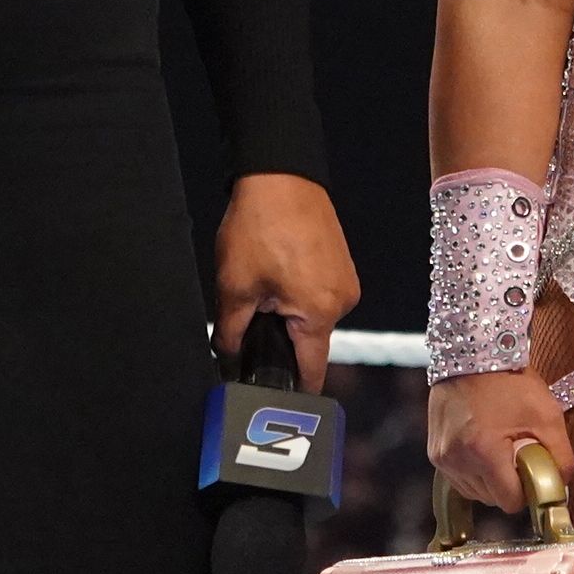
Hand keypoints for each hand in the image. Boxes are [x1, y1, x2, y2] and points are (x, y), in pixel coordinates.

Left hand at [212, 172, 361, 391]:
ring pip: (312, 316)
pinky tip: (277, 272)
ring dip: (288, 312)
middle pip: (310, 341)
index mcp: (320, 312)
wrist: (280, 174)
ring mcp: (345, 280)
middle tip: (251, 318)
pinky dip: (297, 292)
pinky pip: (318, 294)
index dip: (291, 388)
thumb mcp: (235, 286)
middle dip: (280, 338)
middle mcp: (343, 300)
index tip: (275, 399)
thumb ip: (231, 332)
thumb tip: (227, 356)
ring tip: (263, 285)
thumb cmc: (260, 224)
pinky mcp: (340, 264)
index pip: (311, 370)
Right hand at [428, 370, 573, 511]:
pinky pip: (459, 479)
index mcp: (484, 452)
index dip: (526, 491)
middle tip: (517, 454)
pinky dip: (474, 472)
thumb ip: (562, 457)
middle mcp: (456, 459)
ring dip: (490, 480)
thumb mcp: (548, 415)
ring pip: (474, 492)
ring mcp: (441, 457)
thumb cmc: (511, 381)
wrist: (473, 354)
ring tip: (500, 448)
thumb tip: (561, 486)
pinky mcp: (434, 452)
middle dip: (509, 484)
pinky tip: (484, 448)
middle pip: (491, 499)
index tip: (532, 471)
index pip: (509, 502)